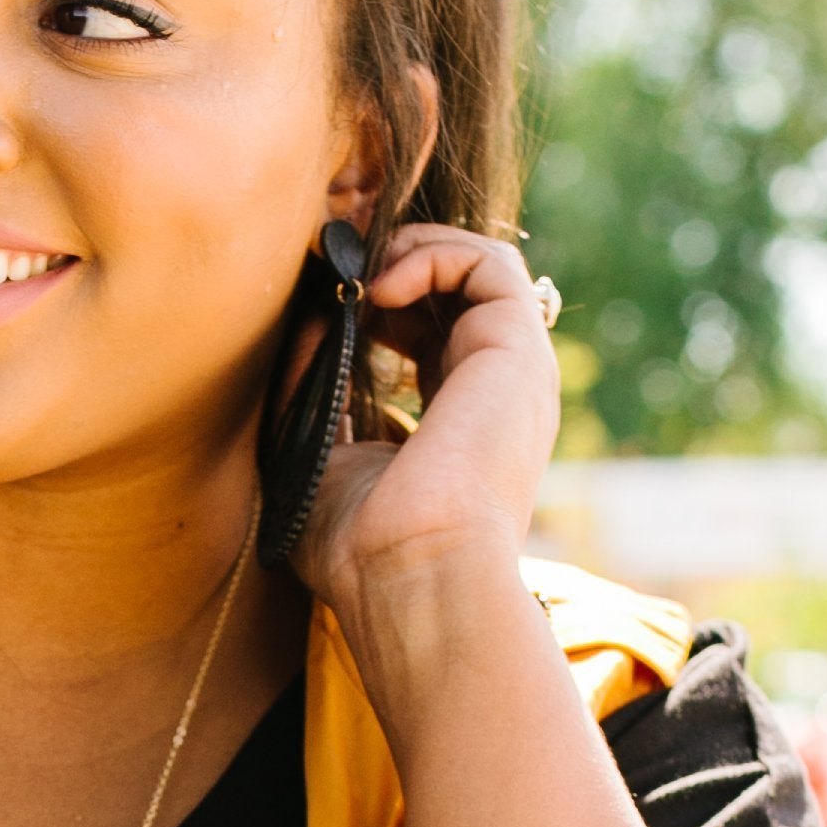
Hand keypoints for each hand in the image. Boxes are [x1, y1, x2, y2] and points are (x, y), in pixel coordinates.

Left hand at [296, 223, 558, 627]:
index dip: (378, 300)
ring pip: (481, 265)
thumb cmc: (363, 549)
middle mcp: (493, 389)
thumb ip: (311, 386)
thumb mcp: (316, 455)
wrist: (411, 577)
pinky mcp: (517, 350)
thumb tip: (310, 318)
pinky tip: (379, 288)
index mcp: (456, 419)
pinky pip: (489, 263)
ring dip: (413, 249)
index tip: (325, 299)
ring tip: (361, 275)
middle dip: (392, 261)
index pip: (429, 332)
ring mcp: (511, 368)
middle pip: (456, 290)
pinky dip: (431, 254)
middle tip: (335, 266)